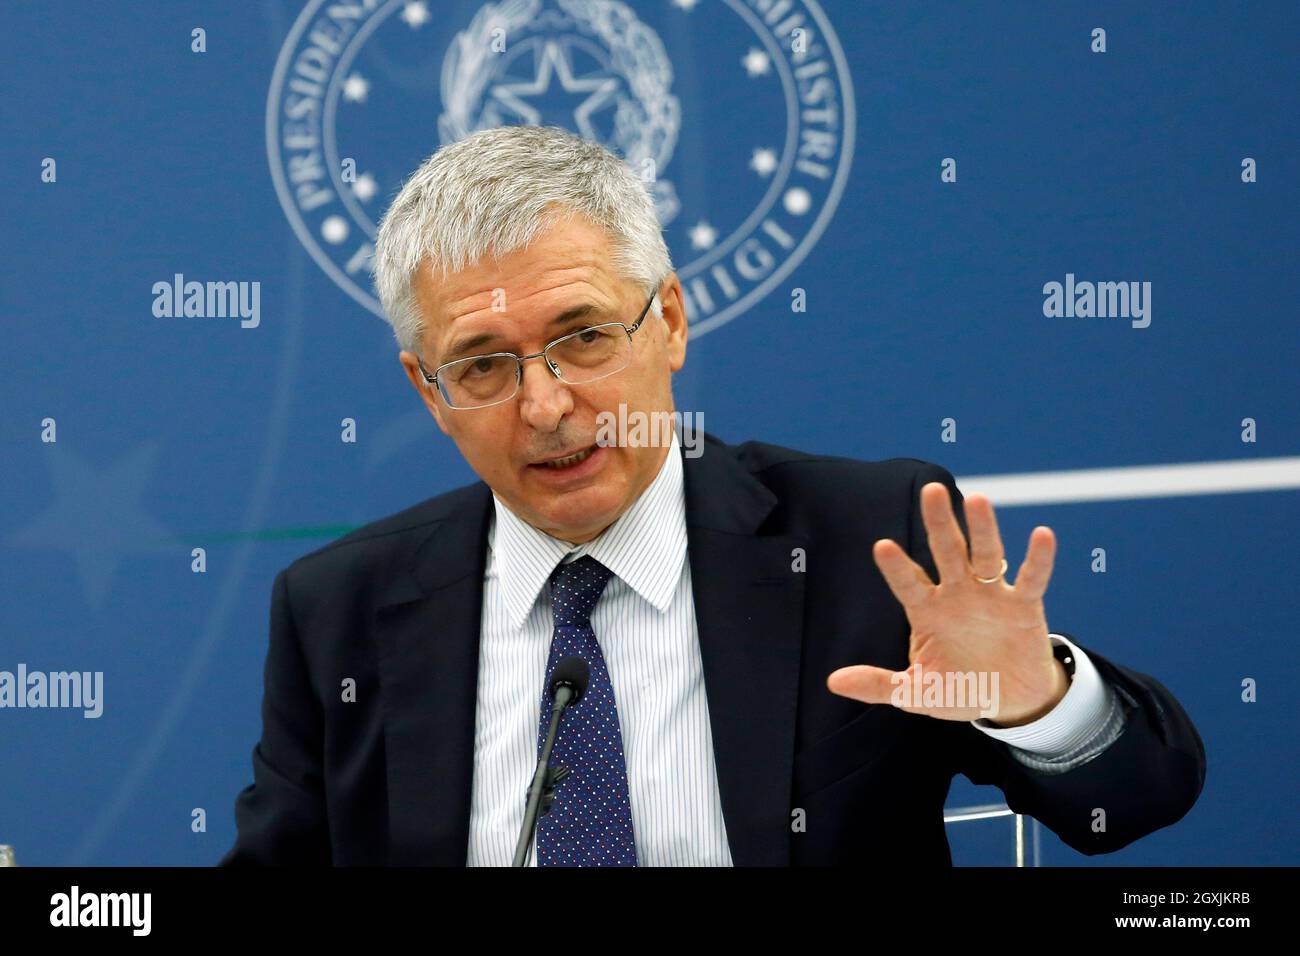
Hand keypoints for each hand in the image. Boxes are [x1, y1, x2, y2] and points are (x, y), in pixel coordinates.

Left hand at [827, 482, 1067, 725]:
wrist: (1010, 702)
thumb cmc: (960, 689)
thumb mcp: (917, 693)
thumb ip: (879, 685)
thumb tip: (834, 682)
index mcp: (927, 610)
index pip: (908, 584)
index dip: (897, 568)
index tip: (882, 547)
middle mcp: (957, 594)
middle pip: (946, 552)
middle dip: (939, 523)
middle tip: (931, 490)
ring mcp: (991, 597)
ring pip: (986, 556)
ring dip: (983, 529)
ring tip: (978, 500)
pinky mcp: (1024, 607)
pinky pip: (1032, 580)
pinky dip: (1038, 560)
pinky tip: (1042, 535)